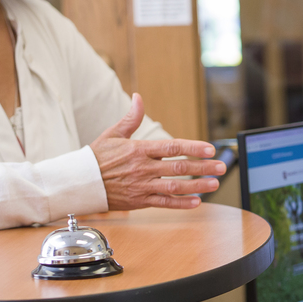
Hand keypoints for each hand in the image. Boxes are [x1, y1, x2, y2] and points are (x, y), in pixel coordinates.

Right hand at [89, 94, 225, 210]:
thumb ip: (130, 118)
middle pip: (179, 167)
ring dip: (197, 186)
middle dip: (203, 167)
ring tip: (214, 184)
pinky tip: (196, 202)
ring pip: (175, 187)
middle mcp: (143, 168)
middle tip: (222, 167)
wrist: (80, 182)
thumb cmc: (97, 158)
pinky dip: (181, 204)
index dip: (193, 148)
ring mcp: (142, 185)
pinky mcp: (139, 201)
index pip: (172, 147)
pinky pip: (164, 203)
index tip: (210, 149)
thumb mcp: (113, 134)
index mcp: (139, 150)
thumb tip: (138, 97)